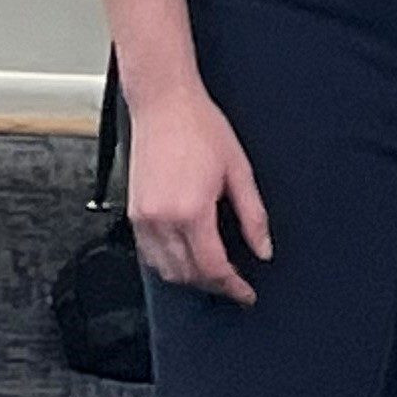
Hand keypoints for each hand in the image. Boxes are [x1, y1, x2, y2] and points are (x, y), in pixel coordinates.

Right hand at [126, 82, 268, 304]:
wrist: (164, 103)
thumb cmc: (199, 127)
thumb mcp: (239, 171)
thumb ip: (253, 216)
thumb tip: (263, 248)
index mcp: (191, 211)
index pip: (212, 268)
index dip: (233, 287)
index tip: (246, 293)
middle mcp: (162, 219)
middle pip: (188, 275)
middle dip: (214, 285)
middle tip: (235, 284)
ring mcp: (143, 217)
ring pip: (165, 270)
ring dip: (190, 278)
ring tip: (213, 272)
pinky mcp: (134, 211)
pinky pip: (149, 254)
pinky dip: (168, 264)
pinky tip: (185, 257)